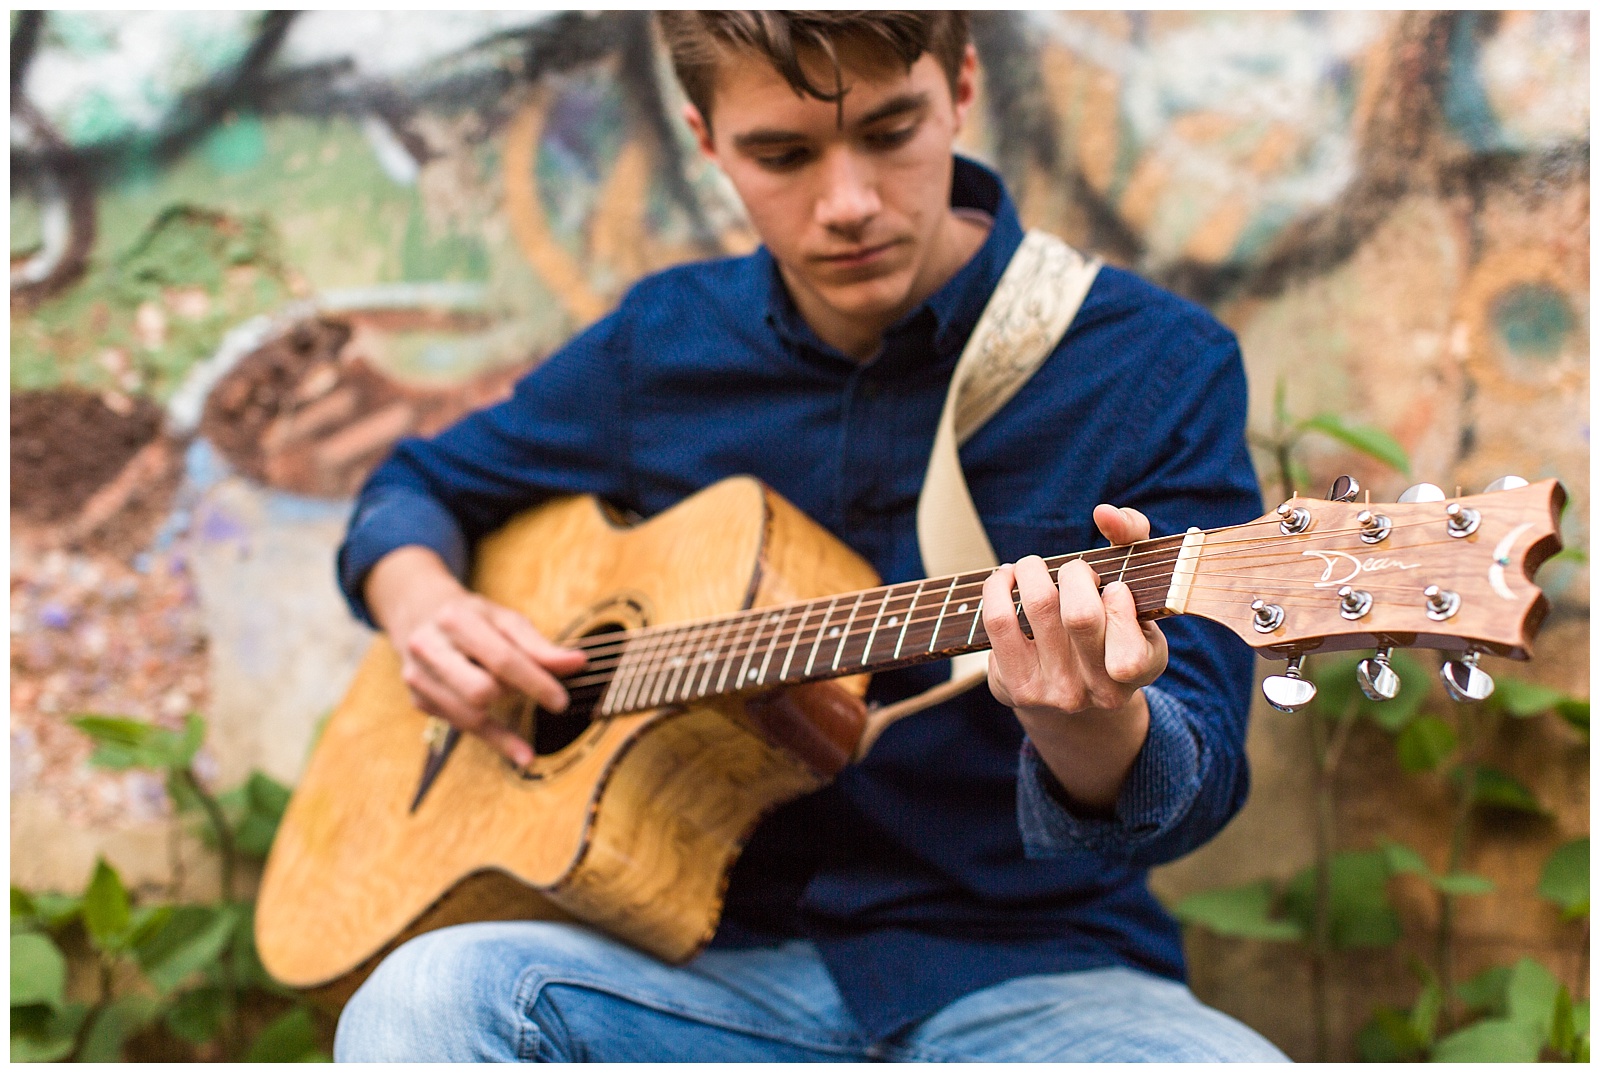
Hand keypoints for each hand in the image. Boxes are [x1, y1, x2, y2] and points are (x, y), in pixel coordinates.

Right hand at [365, 547, 585, 766]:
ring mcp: (419, 677)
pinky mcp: (418, 701)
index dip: (536, 683)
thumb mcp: (505, 620)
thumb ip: (539, 645)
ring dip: (502, 717)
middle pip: (480, 691)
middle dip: (514, 695)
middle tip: (542, 694)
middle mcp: (429, 648)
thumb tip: (579, 663)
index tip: (561, 701)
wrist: (419, 612)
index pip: (502, 659)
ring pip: (469, 716)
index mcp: (456, 620)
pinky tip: (520, 752)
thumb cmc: (472, 617)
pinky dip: (494, 739)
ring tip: (518, 707)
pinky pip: (463, 728)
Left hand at [982, 504, 1167, 808]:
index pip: (1128, 622)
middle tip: (1074, 569)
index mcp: (1142, 665)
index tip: (1113, 590)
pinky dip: (999, 586)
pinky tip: (1006, 579)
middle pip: (1080, 613)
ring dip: (1032, 570)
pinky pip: (999, 620)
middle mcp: (1100, 690)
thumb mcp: (1137, 588)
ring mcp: (1056, 693)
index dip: (1117, 596)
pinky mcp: (1015, 688)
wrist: (1076, 704)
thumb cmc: (1109, 625)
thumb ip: (1134, 538)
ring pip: (1038, 606)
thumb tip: (1106, 513)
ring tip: (1033, 566)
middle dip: (1075, 572)